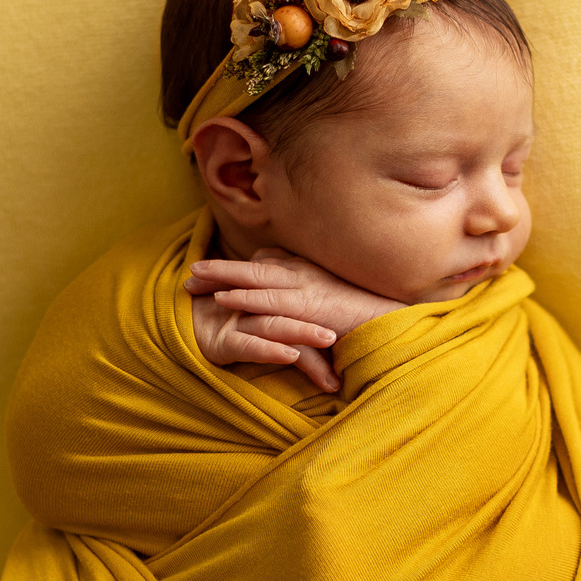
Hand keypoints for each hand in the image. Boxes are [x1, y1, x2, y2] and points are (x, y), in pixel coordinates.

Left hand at [187, 247, 404, 393]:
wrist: (389, 319)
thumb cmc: (361, 312)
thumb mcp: (328, 295)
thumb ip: (306, 289)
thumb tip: (284, 286)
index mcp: (306, 270)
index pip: (266, 261)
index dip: (235, 266)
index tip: (209, 269)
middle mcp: (301, 272)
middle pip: (252, 265)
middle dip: (220, 268)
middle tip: (191, 270)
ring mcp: (303, 287)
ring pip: (254, 277)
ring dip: (222, 276)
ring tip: (193, 278)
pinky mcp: (307, 305)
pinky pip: (269, 299)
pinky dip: (244, 296)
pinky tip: (223, 298)